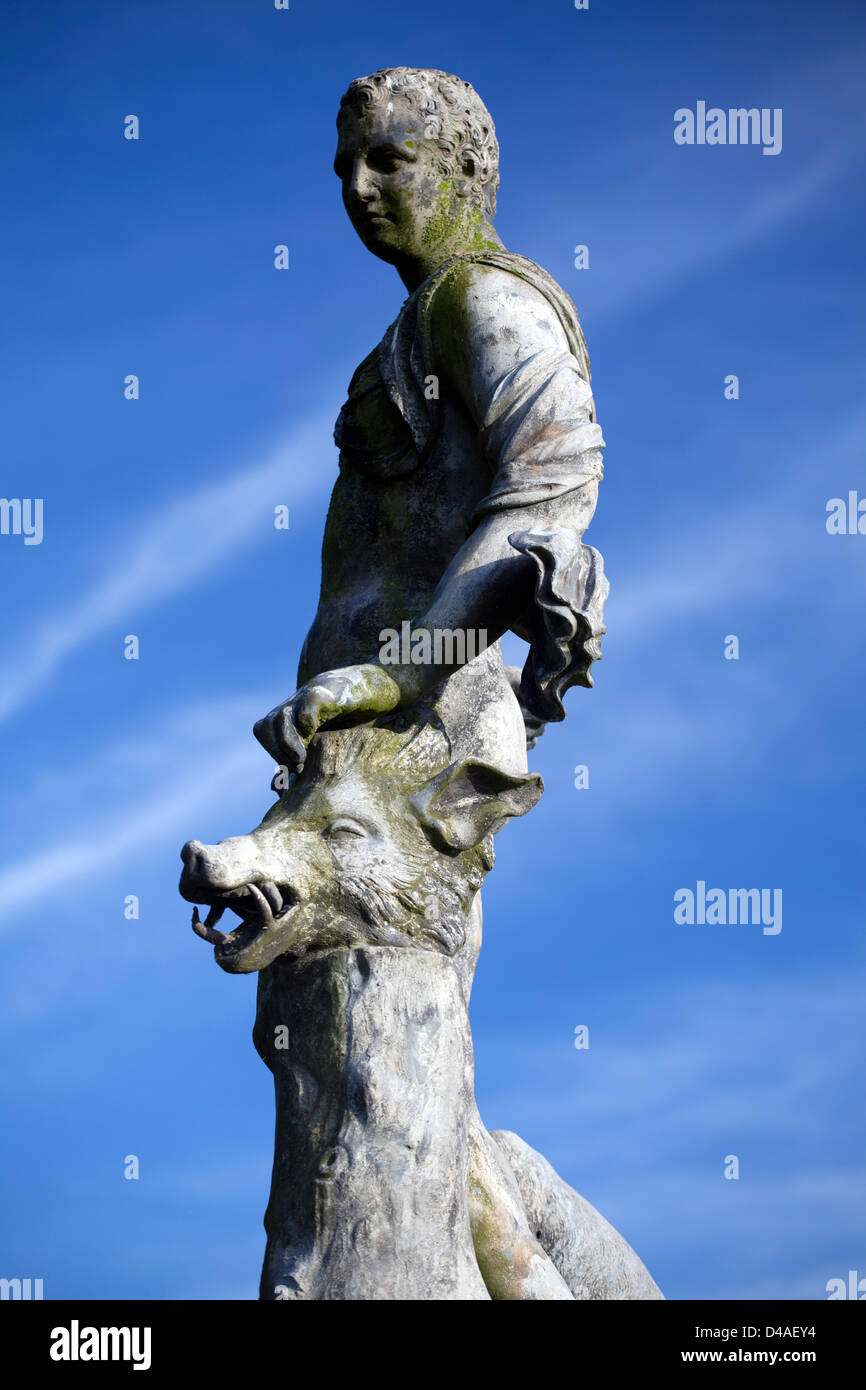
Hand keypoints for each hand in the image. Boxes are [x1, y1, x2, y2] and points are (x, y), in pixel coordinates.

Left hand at [253, 664, 401, 770]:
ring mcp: (310, 693)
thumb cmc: (363, 715)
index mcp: (294, 713)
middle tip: (299, 767)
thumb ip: (314, 757)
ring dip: (288, 744)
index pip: (264, 733)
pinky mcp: (328, 688)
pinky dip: (307, 723)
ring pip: (278, 718)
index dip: (276, 754)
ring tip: (304, 760)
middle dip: (277, 752)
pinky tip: (321, 734)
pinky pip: (306, 706)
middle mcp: (297, 702)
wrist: (388, 681)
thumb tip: (288, 791)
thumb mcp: (335, 739)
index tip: (294, 775)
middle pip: (264, 727)